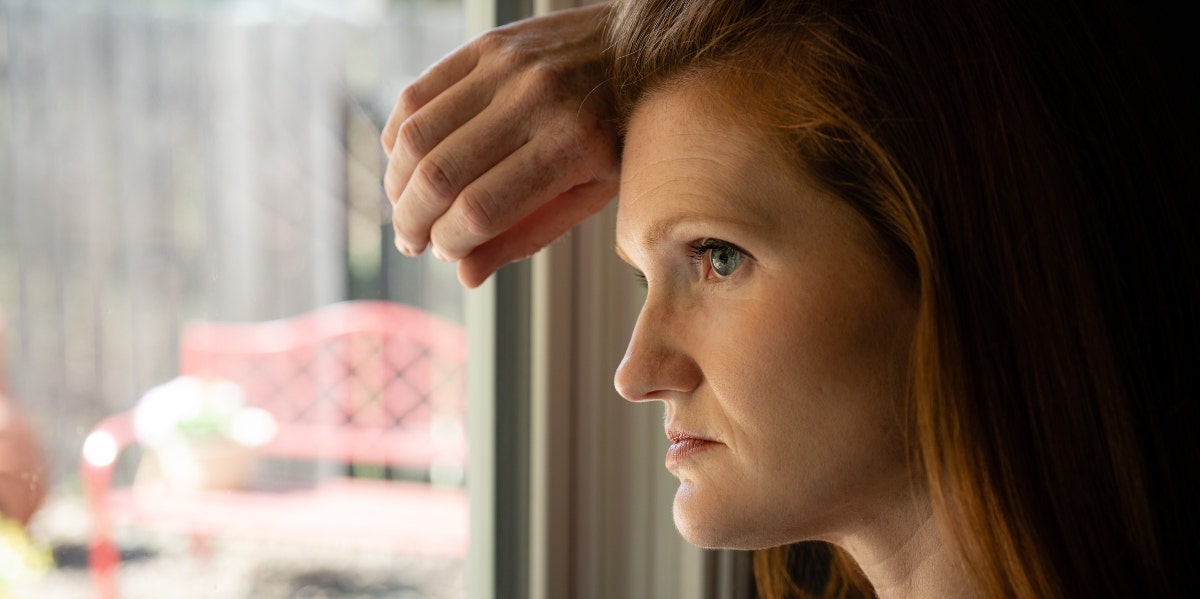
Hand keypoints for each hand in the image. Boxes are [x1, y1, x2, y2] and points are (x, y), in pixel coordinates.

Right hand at [382, 2, 619, 287]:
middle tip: (411, 241)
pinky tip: (406, 164)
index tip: (446, 253)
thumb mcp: (592, 193)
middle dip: (412, 221)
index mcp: (572, 146)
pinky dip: (399, 137)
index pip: (481, 209)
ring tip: (404, 207)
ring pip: (418, 134)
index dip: (449, 241)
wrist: (645, 50)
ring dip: (397, 182)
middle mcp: (535, 100)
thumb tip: (465, 276)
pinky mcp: (486, 45)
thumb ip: (529, 234)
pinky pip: (418, 94)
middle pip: (440, 174)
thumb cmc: (621, 135)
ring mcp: (506, 66)